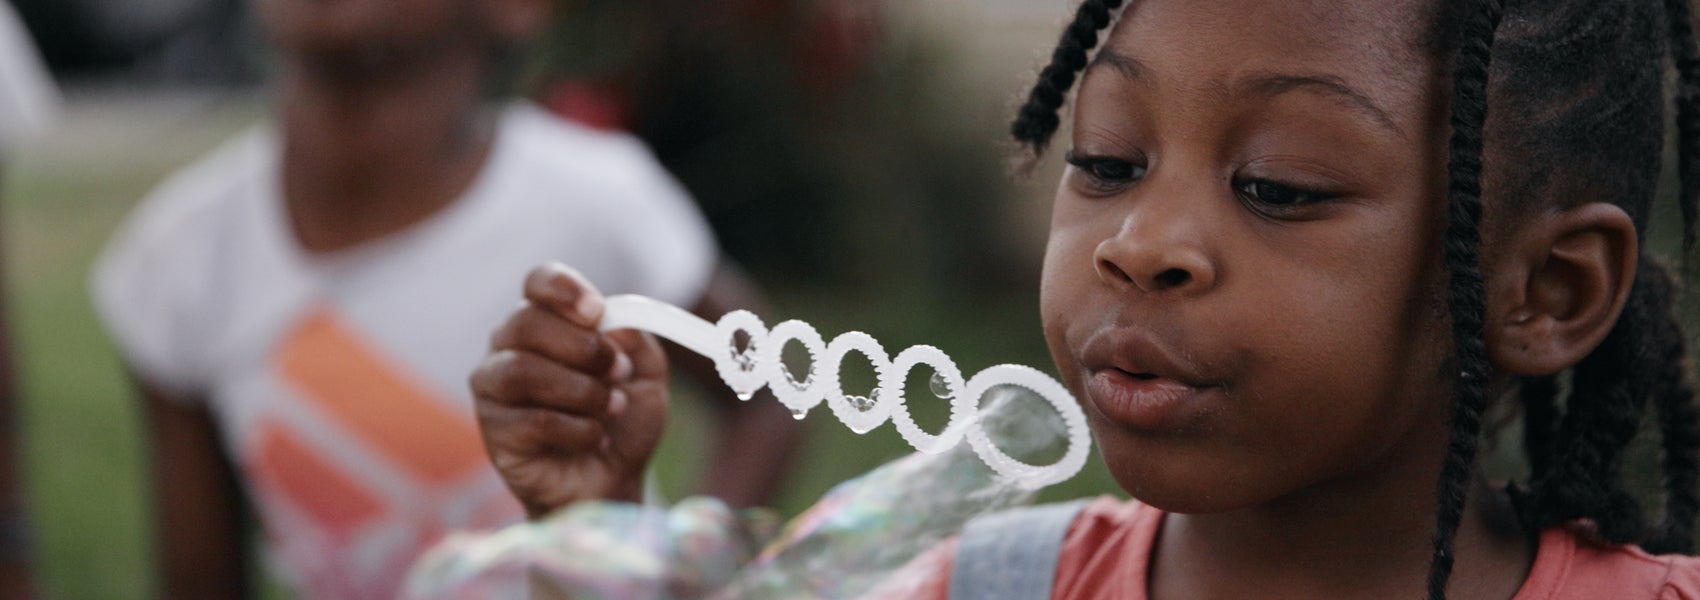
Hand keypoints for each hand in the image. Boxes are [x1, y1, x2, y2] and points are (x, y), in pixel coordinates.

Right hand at [473, 263, 669, 517]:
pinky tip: (594, 438)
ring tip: (609, 407)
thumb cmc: (622, 420)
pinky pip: (533, 420)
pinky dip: (578, 429)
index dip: (563, 289)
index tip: (597, 312)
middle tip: (618, 373)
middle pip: (526, 322)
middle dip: (584, 348)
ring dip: (580, 390)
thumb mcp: (646, 373)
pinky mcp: (494, 431)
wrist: (612, 480)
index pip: (538, 282)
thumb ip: (635, 341)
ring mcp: (494, 388)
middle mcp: (511, 346)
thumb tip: (616, 326)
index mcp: (547, 320)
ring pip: (523, 370)